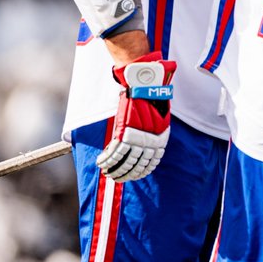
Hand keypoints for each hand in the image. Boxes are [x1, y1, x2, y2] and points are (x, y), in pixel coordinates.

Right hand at [97, 51, 175, 181]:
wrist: (145, 84)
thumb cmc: (151, 97)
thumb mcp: (159, 116)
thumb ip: (153, 131)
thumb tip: (145, 143)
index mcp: (161, 138)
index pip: (152, 162)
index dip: (141, 171)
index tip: (134, 175)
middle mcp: (151, 141)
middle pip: (137, 164)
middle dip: (127, 174)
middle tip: (118, 177)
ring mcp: (138, 138)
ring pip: (125, 162)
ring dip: (115, 170)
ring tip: (109, 173)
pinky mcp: (124, 133)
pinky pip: (114, 152)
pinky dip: (107, 160)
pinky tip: (101, 163)